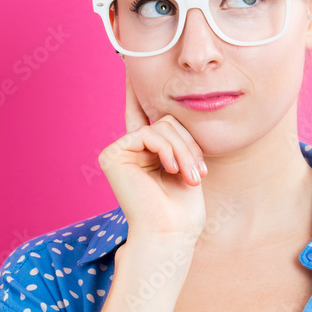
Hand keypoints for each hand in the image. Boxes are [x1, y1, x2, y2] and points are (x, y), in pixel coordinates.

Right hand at [98, 72, 207, 246]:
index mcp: (145, 151)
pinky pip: (149, 133)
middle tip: (199, 173)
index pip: (161, 119)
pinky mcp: (112, 155)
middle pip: (167, 120)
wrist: (171, 233)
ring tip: (192, 176)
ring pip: (162, 125)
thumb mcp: (187, 161)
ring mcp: (118, 151)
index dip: (150, 98)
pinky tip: (173, 170)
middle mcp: (129, 149)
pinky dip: (168, 149)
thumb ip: (177, 136)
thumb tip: (183, 101)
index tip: (142, 78)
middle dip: (188, 145)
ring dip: (184, 151)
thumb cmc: (183, 207)